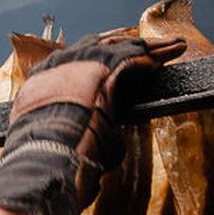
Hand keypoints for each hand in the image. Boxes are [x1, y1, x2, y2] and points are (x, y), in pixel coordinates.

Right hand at [0, 34, 184, 214]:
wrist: (39, 165)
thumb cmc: (45, 169)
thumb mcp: (56, 149)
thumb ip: (77, 139)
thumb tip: (106, 149)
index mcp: (41, 85)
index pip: (72, 60)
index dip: (98, 55)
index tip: (116, 57)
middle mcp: (56, 69)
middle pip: (98, 46)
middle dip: (126, 45)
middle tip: (148, 48)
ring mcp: (77, 68)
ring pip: (119, 47)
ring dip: (149, 47)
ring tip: (173, 46)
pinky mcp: (99, 74)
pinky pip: (130, 59)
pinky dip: (152, 58)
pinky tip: (167, 57)